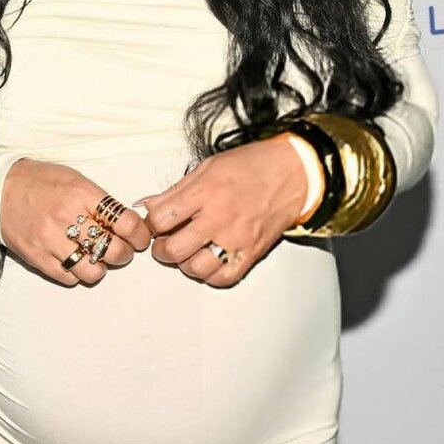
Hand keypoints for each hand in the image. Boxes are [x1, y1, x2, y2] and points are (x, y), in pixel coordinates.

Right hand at [0, 158, 152, 286]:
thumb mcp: (76, 179)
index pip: (125, 222)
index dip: (139, 235)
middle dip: (124, 254)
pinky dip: (77, 274)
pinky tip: (74, 260)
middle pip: (113, 250)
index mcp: (82, 194)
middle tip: (121, 250)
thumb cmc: (42, 182)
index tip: (140, 238)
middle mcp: (68, 218)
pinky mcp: (38, 258)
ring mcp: (51, 241)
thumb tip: (128, 223)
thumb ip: (101, 201)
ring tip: (95, 258)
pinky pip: (69, 278)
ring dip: (101, 268)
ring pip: (93, 271)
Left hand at [137, 134, 309, 287]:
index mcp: (204, 191)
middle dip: (161, 249)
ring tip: (187, 252)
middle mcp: (219, 217)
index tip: (154, 224)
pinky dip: (210, 275)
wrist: (292, 173)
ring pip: (196, 268)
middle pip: (174, 249)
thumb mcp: (208, 166)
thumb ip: (177, 189)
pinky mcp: (251, 253)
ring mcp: (236, 239)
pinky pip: (223, 278)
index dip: (151, 223)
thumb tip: (151, 204)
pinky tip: (207, 261)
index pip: (161, 218)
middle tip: (164, 243)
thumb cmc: (251, 165)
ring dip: (184, 263)